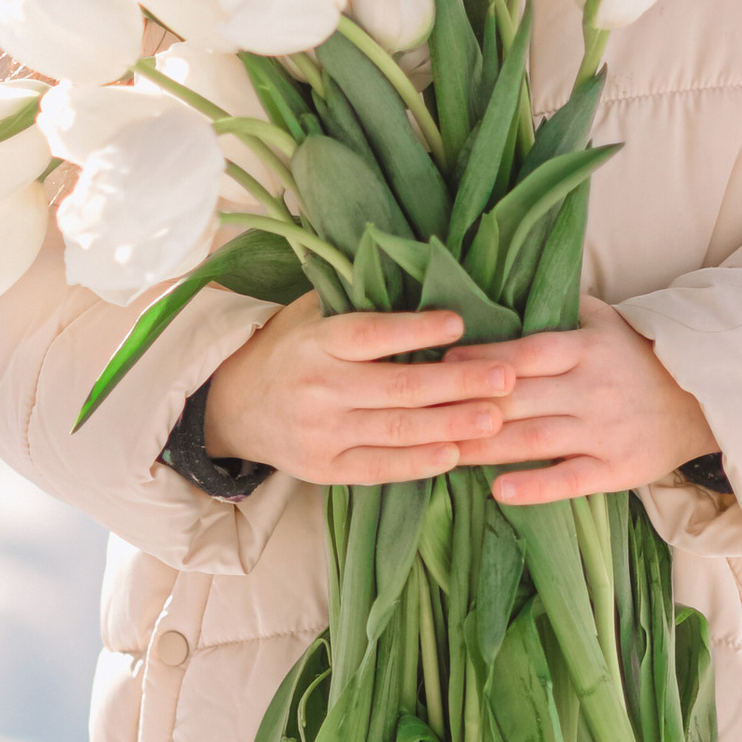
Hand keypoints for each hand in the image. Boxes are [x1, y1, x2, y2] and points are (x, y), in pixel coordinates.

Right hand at [204, 297, 511, 485]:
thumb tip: (420, 273)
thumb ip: (356, 301)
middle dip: (456, 382)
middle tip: (506, 376)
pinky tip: (456, 453)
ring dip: (451, 424)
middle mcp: (319, 388)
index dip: (414, 330)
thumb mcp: (309, 314)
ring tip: (496, 417)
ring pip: (396, 430)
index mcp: (317, 342)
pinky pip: (381, 467)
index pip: (370, 334)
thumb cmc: (290, 351)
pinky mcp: (326, 468)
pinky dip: (420, 462)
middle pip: (397, 387)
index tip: (459, 323)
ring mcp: (322, 433)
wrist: (235, 409)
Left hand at [449, 299, 715, 505]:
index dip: (482, 359)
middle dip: (467, 407)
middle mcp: (593, 389)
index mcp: (587, 348)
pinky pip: (569, 480)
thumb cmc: (639, 358)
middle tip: (422, 414)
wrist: (703, 401)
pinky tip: (498, 491)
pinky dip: (534, 487)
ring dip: (484, 448)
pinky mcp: (616, 469)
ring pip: (533, 439)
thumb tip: (510, 279)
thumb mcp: (609, 320)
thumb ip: (562, 305)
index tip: (440, 364)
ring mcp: (604, 431)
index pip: (525, 353)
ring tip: (442, 451)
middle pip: (519, 398)